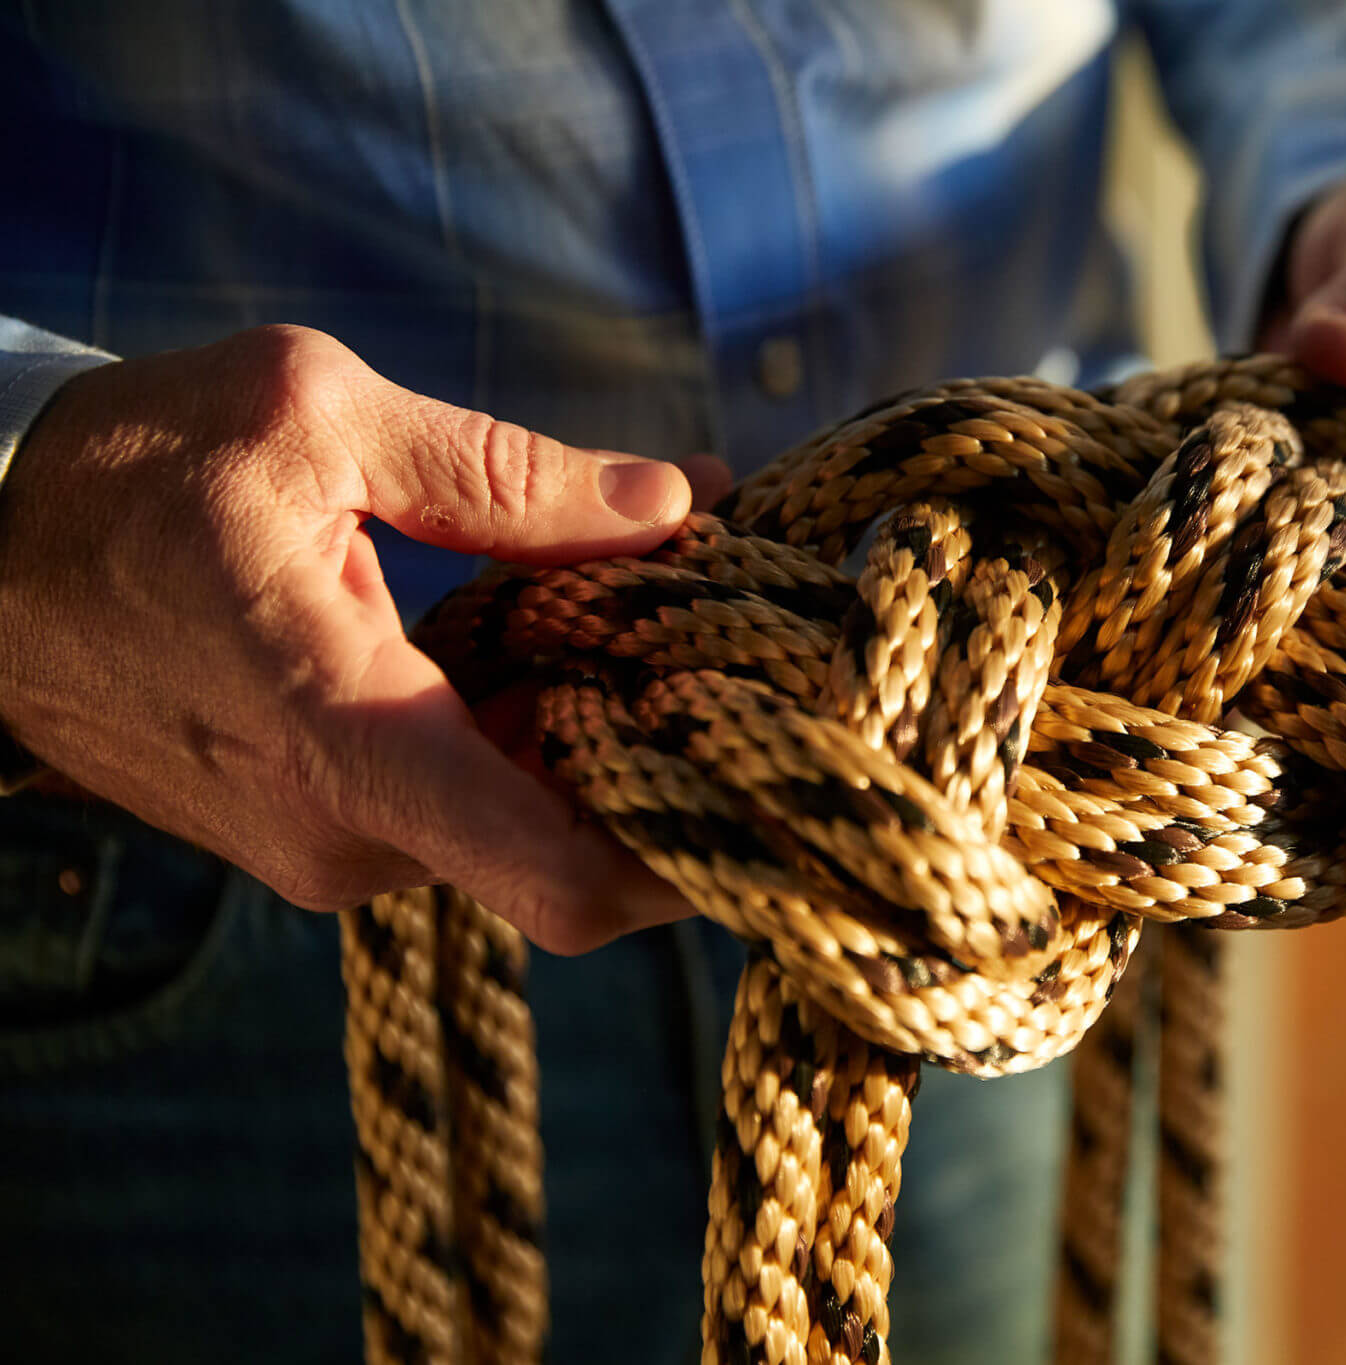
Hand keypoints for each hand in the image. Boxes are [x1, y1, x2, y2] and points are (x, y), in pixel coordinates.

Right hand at [0, 324, 728, 952]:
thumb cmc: (127, 469)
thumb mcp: (320, 419)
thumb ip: (508, 477)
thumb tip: (675, 504)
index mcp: (351, 740)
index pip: (569, 880)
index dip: (699, 850)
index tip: (779, 765)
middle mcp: (348, 835)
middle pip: (574, 849)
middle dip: (671, 761)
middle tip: (744, 647)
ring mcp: (328, 846)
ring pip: (522, 827)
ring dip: (600, 739)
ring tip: (660, 620)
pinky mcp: (315, 827)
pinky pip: (462, 807)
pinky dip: (529, 740)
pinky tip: (565, 644)